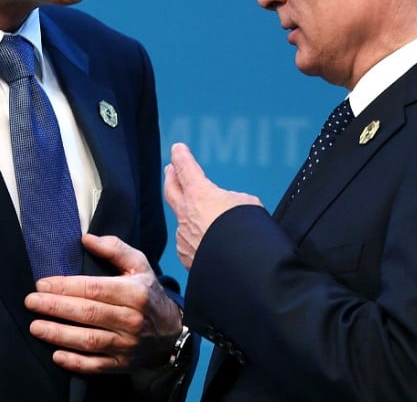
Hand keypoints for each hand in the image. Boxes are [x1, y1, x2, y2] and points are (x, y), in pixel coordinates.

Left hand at [24, 234, 182, 372]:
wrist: (171, 331)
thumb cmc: (148, 292)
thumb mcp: (139, 264)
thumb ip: (114, 248)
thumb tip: (86, 238)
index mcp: (134, 292)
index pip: (94, 289)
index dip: (66, 287)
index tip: (41, 284)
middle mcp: (131, 319)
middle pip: (88, 313)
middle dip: (56, 308)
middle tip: (30, 303)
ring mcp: (127, 344)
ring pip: (89, 340)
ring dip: (59, 334)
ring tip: (36, 327)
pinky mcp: (122, 364)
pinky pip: (97, 365)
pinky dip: (76, 362)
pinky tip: (56, 355)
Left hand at [164, 142, 263, 268]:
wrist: (239, 267)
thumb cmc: (246, 231)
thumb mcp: (247, 203)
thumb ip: (231, 200)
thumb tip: (223, 210)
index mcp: (199, 193)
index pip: (185, 167)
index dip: (181, 156)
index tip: (177, 148)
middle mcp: (186, 213)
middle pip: (171, 189)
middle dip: (171, 177)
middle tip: (170, 169)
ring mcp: (183, 236)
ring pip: (183, 220)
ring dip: (189, 214)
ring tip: (202, 214)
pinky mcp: (186, 256)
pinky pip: (189, 242)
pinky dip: (197, 239)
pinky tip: (208, 243)